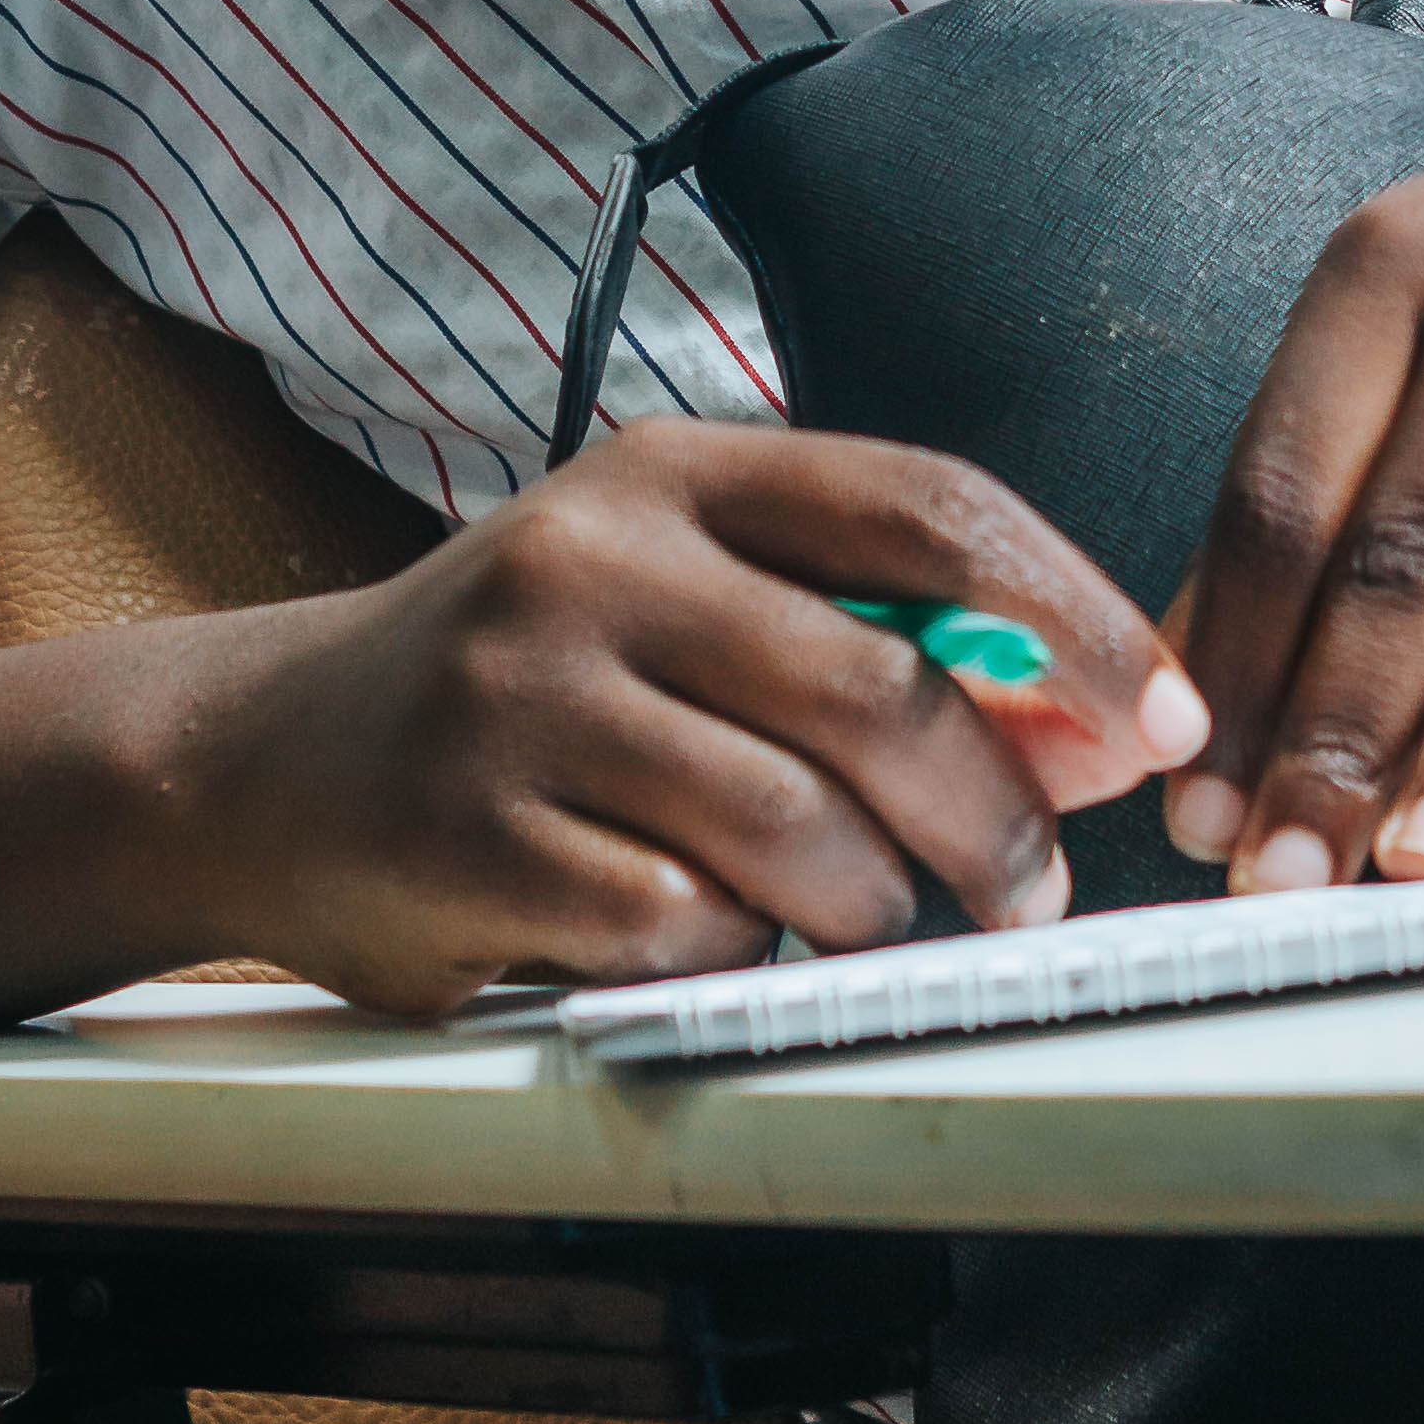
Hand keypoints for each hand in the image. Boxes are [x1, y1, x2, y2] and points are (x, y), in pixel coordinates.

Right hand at [186, 416, 1207, 1020]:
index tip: (1161, 714)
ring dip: (874, 903)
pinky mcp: (471, 840)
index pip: (926, 506)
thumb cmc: (524, 677)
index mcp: (673, 470)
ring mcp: (521, 699)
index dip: (1071, 614)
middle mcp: (592, 559)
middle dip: (993, 813)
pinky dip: (733, 953)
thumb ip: (864, 627)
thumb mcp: (679, 591)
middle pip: (879, 688)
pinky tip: (710, 934)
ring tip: (865, 914)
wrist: (262, 757)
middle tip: (1029, 888)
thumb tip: (1087, 725)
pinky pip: (681, 926)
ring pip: (796, 826)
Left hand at [1165, 20, 1423, 892]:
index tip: (1197, 798)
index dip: (1235, 660)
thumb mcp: (1410, 300)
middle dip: (1338, 737)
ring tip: (1422, 871)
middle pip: (1408, 553)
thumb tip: (1199, 667)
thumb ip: (1316, 467)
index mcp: (1386, 264)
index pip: (1284, 490)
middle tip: (1290, 876)